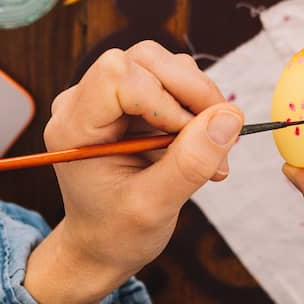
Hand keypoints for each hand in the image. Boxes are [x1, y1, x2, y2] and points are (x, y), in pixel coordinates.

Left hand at [23, 42, 242, 303]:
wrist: (102, 245)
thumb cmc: (117, 233)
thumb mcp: (154, 208)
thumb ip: (190, 164)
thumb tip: (230, 116)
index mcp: (74, 126)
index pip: (116, 75)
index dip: (161, 98)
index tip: (186, 138)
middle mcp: (84, 102)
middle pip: (144, 59)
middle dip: (190, 92)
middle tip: (218, 137)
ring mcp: (107, 98)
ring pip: (164, 65)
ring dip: (199, 103)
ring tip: (211, 155)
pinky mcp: (130, 101)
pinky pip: (173, 83)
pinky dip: (197, 110)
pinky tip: (202, 151)